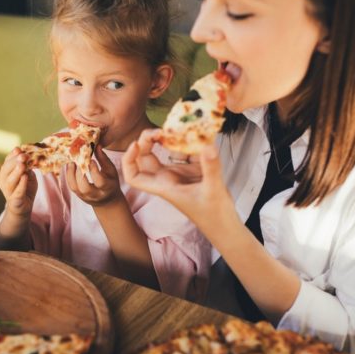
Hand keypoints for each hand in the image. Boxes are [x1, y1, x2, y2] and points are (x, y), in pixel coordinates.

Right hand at [0, 148, 37, 217]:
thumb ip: (28, 166)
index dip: (12, 155)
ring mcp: (8, 191)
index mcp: (5, 173)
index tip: (19, 149)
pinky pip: (17, 191)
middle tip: (23, 155)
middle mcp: (3, 181)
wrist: (24, 207)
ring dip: (17, 171)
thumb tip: (31, 155)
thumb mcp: (28, 174)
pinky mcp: (15, 200)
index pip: (7, 162)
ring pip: (10, 180)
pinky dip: (21, 184)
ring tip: (23, 164)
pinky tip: (25, 177)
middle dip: (14, 161)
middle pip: (6, 170)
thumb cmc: (25, 188)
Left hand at [66, 145, 122, 206]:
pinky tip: (70, 166)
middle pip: (85, 187)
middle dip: (79, 173)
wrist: (107, 200)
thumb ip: (104, 159)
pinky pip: (71, 186)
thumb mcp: (111, 171)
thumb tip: (96, 146)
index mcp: (107, 188)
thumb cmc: (111, 181)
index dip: (94, 170)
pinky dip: (69, 175)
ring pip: (75, 187)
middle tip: (77, 160)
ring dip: (71, 173)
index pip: (100, 181)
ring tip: (71, 162)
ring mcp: (86, 197)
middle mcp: (96, 195)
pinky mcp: (78, 196)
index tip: (90, 159)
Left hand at [121, 129, 235, 234]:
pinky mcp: (193, 170)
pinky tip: (198, 134)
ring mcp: (180, 174)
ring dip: (170, 139)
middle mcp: (167, 178)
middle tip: (161, 130)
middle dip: (147, 141)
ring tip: (179, 127)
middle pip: (146, 157)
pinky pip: (186, 152)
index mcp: (163, 186)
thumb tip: (208, 146)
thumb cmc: (214, 216)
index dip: (129, 159)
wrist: (225, 226)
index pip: (134, 176)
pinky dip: (190, 143)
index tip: (136, 144)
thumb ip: (211, 168)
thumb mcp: (213, 190)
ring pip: (166, 152)